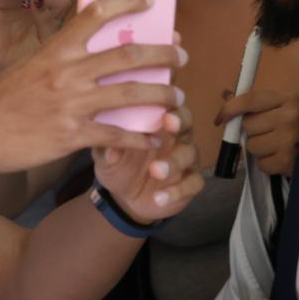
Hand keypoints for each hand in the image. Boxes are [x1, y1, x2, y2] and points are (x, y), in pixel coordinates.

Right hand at [0, 0, 185, 177]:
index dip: (129, 1)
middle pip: (128, 54)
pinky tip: (154, 137)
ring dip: (163, 94)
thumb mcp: (31, 64)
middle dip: (164, 53)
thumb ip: (63, 56)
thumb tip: (99, 50)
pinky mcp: (72, 135)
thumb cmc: (3, 98)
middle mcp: (67, 72)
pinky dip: (141, 137)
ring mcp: (71, 104)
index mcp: (56, 48)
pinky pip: (118, 135)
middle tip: (181, 53)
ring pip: (132, 94)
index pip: (97, 13)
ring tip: (177, 96)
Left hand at [94, 104, 201, 222]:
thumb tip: (109, 147)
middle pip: (187, 123)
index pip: (166, 105)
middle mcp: (176, 137)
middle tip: (169, 123)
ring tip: (155, 171)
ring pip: (190, 154)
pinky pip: (193, 184)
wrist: (124, 197)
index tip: (160, 105)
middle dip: (180, 122)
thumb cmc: (118, 164)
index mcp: (156, 123)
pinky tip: (160, 197)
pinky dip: (178, 191)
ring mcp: (186, 159)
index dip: (167, 102)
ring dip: (174, 162)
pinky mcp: (189, 182)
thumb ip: (106, 150)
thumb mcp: (105, 157)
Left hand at [215, 88, 298, 175]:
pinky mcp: (289, 161)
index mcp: (287, 99)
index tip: (220, 119)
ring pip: (252, 146)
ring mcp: (290, 140)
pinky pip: (262, 164)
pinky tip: (282, 158)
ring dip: (260, 149)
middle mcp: (289, 117)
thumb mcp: (285, 106)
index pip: (249, 100)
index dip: (230, 109)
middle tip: (269, 133)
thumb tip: (226, 95)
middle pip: (248, 126)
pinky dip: (268, 164)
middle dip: (253, 132)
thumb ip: (256, 102)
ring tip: (278, 146)